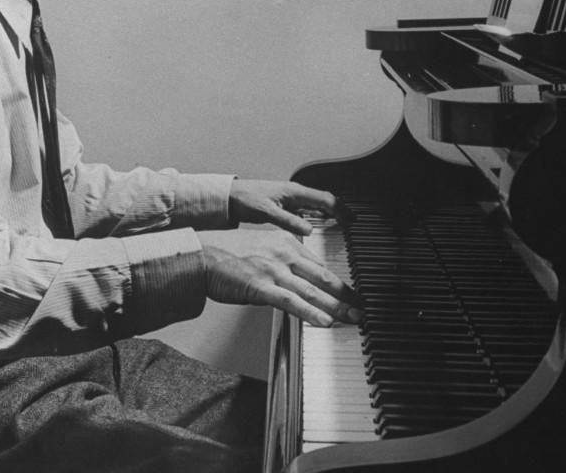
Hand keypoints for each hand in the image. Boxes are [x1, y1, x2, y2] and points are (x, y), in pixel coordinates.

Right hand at [201, 231, 361, 326]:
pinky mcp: (261, 286)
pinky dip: (310, 312)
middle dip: (347, 295)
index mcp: (286, 242)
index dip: (338, 282)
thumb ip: (283, 260)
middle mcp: (284, 254)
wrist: (202, 255)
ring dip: (337, 307)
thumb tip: (300, 279)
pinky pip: (291, 302)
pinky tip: (324, 322)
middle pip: (323, 277)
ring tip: (353, 318)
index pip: (319, 265)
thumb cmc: (227, 253)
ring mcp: (273, 270)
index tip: (351, 295)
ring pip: (312, 291)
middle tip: (362, 308)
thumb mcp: (262, 248)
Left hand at [228, 179, 342, 235]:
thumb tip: (308, 230)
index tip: (351, 221)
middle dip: (341, 210)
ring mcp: (291, 198)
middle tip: (353, 222)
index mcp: (295, 192)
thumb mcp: (267, 212)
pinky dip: (318, 215)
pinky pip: (308, 209)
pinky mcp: (286, 205)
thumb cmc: (245, 199)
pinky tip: (319, 224)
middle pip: (325, 200)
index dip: (341, 210)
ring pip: (318, 204)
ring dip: (331, 212)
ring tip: (342, 223)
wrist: (230, 196)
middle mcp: (295, 193)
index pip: (326, 199)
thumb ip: (288, 221)